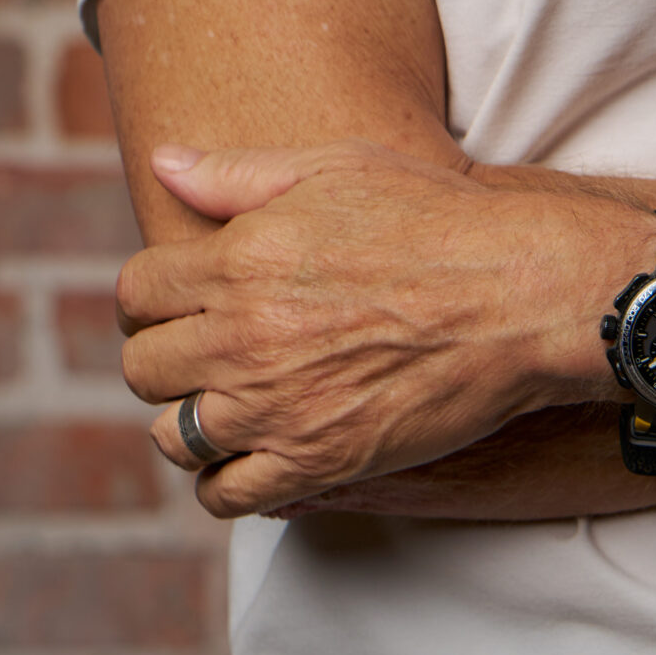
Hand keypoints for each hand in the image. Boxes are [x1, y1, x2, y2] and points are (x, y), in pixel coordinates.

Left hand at [118, 139, 644, 518]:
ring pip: (174, 436)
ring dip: (194, 418)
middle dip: (169, 353)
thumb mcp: (339, 166)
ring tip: (234, 399)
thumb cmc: (435, 217)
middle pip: (146, 365)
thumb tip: (163, 159)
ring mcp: (275, 407)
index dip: (155, 293)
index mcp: (242, 258)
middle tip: (211, 347)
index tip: (184, 297)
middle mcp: (244, 336)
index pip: (137, 290)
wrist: (517, 292)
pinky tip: (256, 450)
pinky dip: (227, 479)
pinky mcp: (314, 463)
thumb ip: (238, 173)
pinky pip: (225, 495)